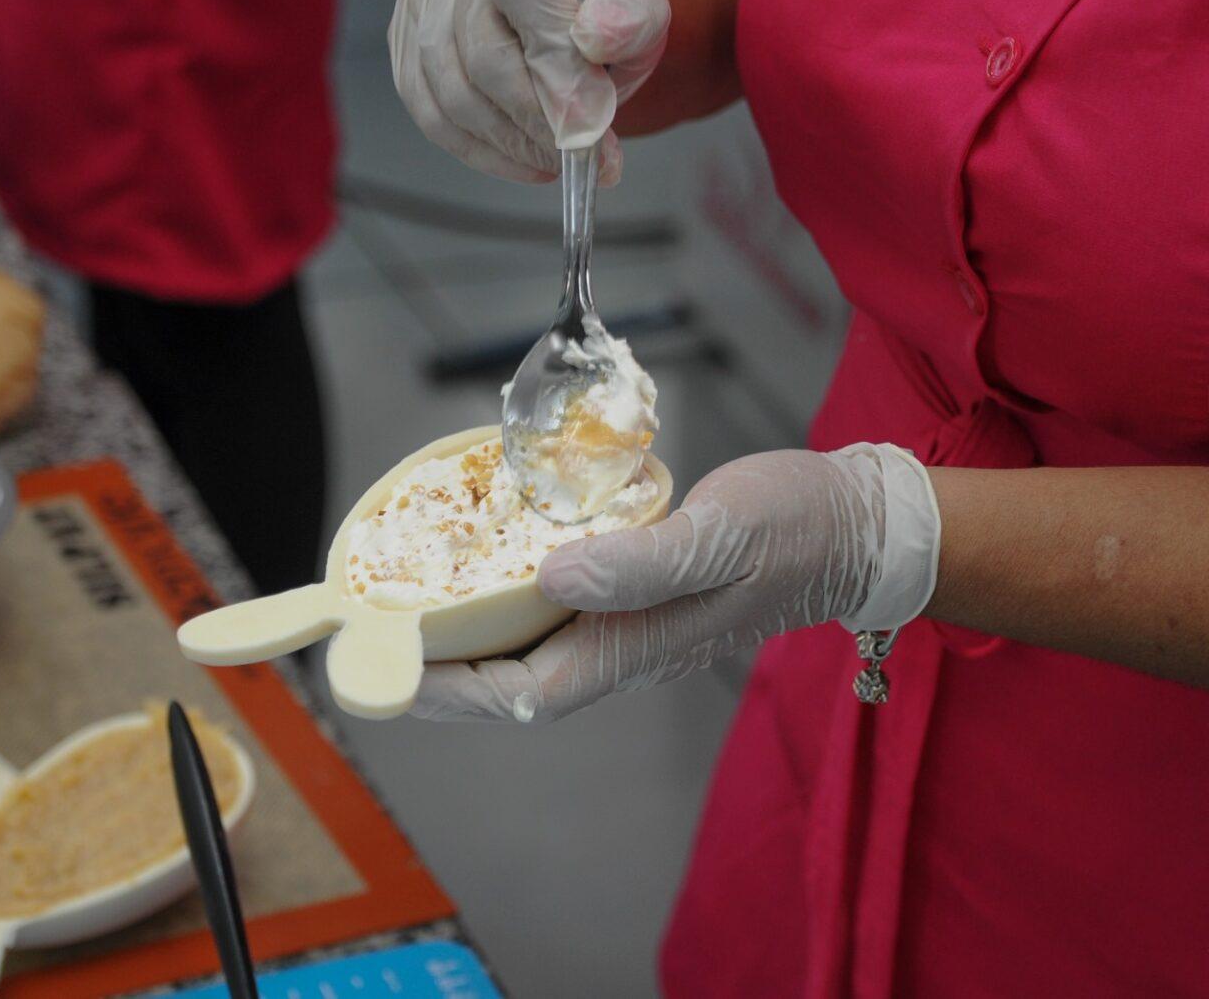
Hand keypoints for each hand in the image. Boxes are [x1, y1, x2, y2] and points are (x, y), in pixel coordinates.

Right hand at [388, 0, 670, 184]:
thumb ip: (629, 14)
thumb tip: (598, 41)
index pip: (537, 34)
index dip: (565, 96)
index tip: (593, 137)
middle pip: (488, 71)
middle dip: (536, 130)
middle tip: (575, 159)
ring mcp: (425, 4)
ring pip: (450, 98)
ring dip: (504, 147)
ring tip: (547, 163)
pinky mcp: (407, 33)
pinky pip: (426, 108)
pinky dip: (470, 146)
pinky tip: (511, 157)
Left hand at [410, 444, 939, 721]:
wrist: (846, 523)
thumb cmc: (792, 531)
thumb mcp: (720, 539)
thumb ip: (641, 565)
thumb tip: (554, 578)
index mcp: (630, 650)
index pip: (516, 692)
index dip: (445, 690)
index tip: (385, 671)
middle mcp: (615, 647)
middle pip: (505, 679)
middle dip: (434, 671)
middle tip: (369, 640)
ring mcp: (620, 623)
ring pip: (521, 646)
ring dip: (460, 635)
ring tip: (400, 607)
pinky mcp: (625, 592)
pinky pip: (547, 606)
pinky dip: (501, 593)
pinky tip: (475, 564)